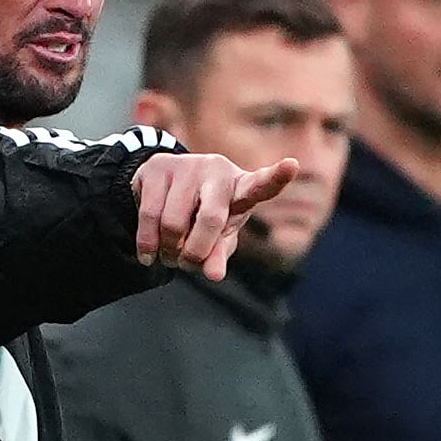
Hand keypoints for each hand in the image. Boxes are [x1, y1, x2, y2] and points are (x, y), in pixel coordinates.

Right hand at [132, 153, 298, 279]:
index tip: (291, 165)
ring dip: (169, 251)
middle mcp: (218, 171)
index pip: (262, 185)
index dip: (277, 177)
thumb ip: (219, 255)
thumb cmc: (203, 214)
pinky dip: (148, 244)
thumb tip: (213, 275)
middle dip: (196, 253)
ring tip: (171, 255)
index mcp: (241, 187)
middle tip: (188, 263)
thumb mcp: (218, 237)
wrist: (164, 186)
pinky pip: (149, 216)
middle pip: (211, 219)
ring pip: (174, 223)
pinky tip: (149, 255)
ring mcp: (187, 165)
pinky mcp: (158, 168)